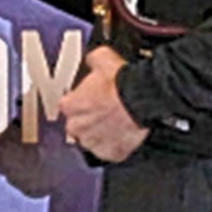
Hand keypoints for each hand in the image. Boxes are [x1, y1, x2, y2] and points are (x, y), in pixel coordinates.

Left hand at [58, 46, 147, 162]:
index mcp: (70, 105)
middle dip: (88, 119)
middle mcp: (77, 127)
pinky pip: (109, 151)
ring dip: (100, 133)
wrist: (144, 99)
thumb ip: (92, 60)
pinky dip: (115, 145)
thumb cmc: (123, 83)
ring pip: (92, 140)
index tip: (90, 98)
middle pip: (77, 125)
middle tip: (104, 110)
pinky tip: (122, 134)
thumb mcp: (103, 57)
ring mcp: (94, 142)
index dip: (81, 100)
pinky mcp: (111, 153)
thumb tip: (93, 60)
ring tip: (115, 122)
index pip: (68, 105)